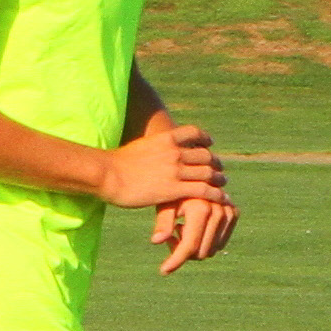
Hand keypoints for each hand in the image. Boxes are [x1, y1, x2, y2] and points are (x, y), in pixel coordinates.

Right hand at [99, 124, 227, 209]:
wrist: (107, 174)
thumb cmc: (115, 164)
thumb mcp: (138, 147)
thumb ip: (150, 149)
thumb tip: (147, 151)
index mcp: (165, 138)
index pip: (194, 133)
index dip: (204, 139)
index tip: (209, 144)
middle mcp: (174, 152)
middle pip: (204, 154)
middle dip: (214, 162)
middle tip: (218, 169)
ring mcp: (176, 170)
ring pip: (207, 172)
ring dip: (218, 178)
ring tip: (222, 183)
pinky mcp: (174, 189)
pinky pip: (203, 190)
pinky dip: (215, 193)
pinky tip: (220, 198)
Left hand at [151, 192, 238, 273]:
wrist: (195, 174)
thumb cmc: (173, 190)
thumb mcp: (164, 204)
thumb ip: (162, 223)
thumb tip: (156, 241)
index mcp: (200, 209)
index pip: (189, 246)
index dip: (176, 261)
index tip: (163, 271)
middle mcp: (218, 211)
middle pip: (200, 253)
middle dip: (183, 251)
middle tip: (172, 235)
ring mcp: (228, 212)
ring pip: (211, 250)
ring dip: (195, 245)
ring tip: (183, 227)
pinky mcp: (234, 213)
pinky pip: (220, 243)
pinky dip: (206, 240)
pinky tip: (196, 226)